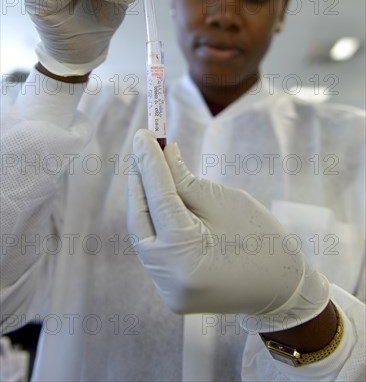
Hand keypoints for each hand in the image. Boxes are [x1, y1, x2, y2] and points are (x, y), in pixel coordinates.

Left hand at [128, 130, 328, 331]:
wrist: (283, 288)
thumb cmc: (262, 241)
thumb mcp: (224, 202)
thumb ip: (186, 180)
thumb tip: (162, 152)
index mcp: (187, 258)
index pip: (159, 200)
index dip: (149, 163)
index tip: (143, 134)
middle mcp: (168, 280)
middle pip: (141, 219)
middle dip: (141, 180)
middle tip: (142, 146)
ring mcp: (167, 290)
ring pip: (143, 234)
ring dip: (145, 198)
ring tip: (149, 165)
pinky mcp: (170, 289)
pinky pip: (154, 247)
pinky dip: (154, 219)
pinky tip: (158, 195)